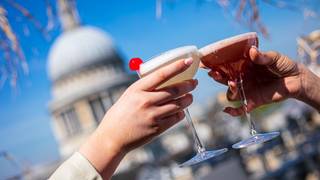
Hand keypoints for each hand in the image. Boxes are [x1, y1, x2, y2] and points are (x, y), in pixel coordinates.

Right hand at [79, 58, 196, 178]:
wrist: (113, 137)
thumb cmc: (120, 114)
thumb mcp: (129, 95)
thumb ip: (145, 88)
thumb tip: (165, 79)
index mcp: (137, 89)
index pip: (161, 74)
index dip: (177, 67)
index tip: (188, 61)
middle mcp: (146, 101)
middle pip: (174, 90)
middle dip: (188, 85)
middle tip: (194, 82)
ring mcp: (152, 115)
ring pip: (178, 104)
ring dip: (188, 99)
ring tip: (190, 96)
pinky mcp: (157, 128)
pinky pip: (176, 118)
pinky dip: (180, 113)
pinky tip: (180, 110)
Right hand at [208, 46, 303, 115]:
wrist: (297, 79)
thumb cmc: (284, 65)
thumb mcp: (274, 57)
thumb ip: (263, 56)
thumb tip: (252, 52)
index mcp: (244, 67)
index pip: (227, 66)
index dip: (217, 65)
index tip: (209, 64)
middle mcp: (242, 79)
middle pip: (225, 80)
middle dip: (218, 78)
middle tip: (215, 74)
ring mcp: (247, 90)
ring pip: (231, 94)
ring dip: (229, 90)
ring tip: (234, 84)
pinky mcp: (254, 101)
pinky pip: (240, 109)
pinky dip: (233, 112)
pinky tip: (227, 111)